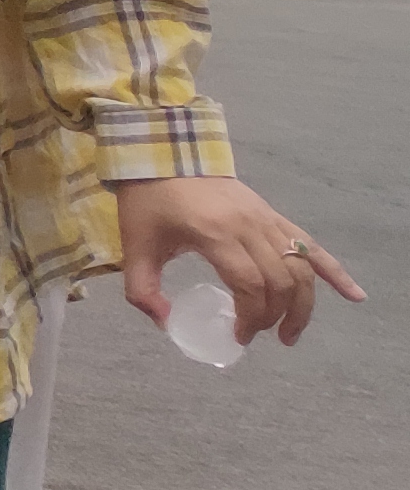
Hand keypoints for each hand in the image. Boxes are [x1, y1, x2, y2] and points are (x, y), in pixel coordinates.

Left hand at [114, 166, 364, 346]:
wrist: (163, 154)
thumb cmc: (148, 200)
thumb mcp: (134, 247)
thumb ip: (142, 290)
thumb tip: (166, 324)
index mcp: (215, 233)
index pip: (249, 284)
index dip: (250, 316)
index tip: (239, 336)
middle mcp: (249, 226)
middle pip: (279, 280)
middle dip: (274, 316)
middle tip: (258, 336)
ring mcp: (266, 218)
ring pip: (300, 267)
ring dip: (303, 305)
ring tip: (291, 334)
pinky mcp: (273, 215)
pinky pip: (311, 244)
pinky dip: (335, 272)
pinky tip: (354, 296)